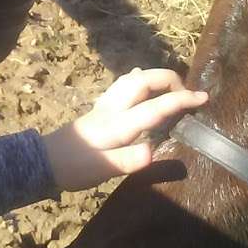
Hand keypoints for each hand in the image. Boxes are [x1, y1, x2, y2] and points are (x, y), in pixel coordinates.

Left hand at [42, 67, 206, 189]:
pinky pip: (125, 85)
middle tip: (188, 95)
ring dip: (155, 78)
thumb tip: (152, 151)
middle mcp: (113, 108)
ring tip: (172, 89)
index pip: (155, 106)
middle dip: (170, 79)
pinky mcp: (100, 108)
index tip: (204, 97)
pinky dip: (141, 81)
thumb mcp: (102, 170)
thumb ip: (127, 160)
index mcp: (118, 124)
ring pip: (133, 79)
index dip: (182, 99)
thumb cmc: (74, 168)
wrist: (44, 161)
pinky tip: (142, 86)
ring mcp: (105, 105)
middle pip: (144, 80)